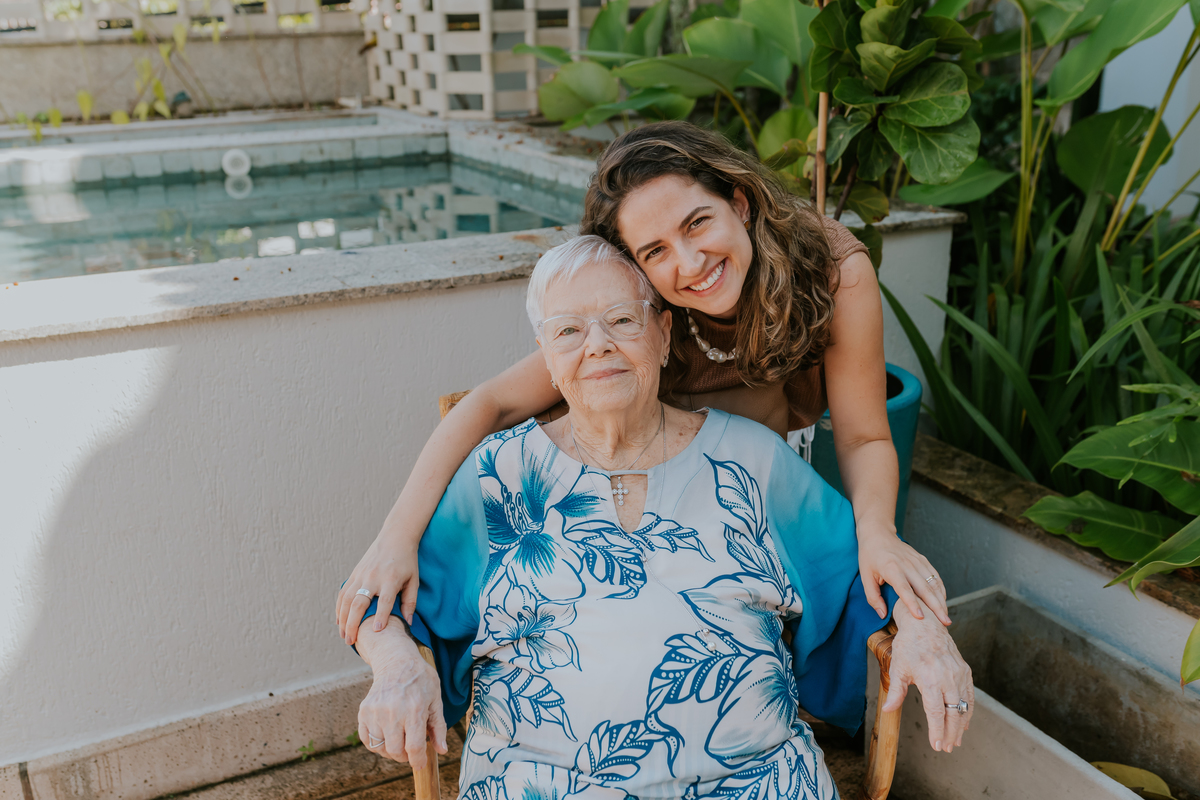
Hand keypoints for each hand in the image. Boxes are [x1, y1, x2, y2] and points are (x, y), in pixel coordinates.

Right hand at [337, 534, 419, 645]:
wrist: (395, 538)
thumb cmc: (407, 561)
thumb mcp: (414, 580)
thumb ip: (410, 601)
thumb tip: (408, 623)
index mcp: (390, 578)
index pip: (385, 600)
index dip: (381, 616)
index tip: (377, 631)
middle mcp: (373, 577)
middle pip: (359, 603)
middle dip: (353, 623)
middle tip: (351, 641)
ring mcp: (361, 575)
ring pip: (347, 600)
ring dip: (343, 619)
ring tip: (344, 636)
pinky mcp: (354, 574)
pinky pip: (343, 593)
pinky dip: (339, 608)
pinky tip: (339, 620)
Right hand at [358, 641, 448, 767]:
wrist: (397, 662)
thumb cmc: (420, 680)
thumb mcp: (436, 700)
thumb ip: (438, 727)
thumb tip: (442, 750)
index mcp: (414, 710)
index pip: (414, 747)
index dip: (418, 760)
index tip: (420, 764)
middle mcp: (392, 712)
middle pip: (395, 751)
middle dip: (405, 757)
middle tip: (410, 750)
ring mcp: (375, 712)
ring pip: (380, 748)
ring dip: (390, 750)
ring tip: (399, 740)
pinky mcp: (364, 712)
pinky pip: (367, 740)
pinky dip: (376, 744)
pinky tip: (386, 736)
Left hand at [859, 527, 950, 624]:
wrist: (878, 533)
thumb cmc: (870, 556)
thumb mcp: (865, 576)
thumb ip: (873, 597)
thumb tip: (882, 615)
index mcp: (891, 569)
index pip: (904, 589)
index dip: (913, 604)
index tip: (921, 617)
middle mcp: (907, 564)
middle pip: (925, 588)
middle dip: (936, 607)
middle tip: (945, 623)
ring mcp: (917, 561)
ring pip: (934, 583)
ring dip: (941, 600)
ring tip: (946, 617)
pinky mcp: (923, 560)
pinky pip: (935, 576)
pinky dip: (941, 590)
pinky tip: (943, 602)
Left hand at [884, 597, 973, 752]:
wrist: (925, 624)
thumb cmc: (908, 646)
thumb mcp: (898, 668)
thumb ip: (895, 692)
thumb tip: (887, 710)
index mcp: (929, 678)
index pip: (936, 712)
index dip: (937, 731)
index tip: (936, 745)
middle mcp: (947, 678)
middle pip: (953, 713)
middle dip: (950, 734)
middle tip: (946, 748)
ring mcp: (958, 674)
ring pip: (964, 707)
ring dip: (961, 726)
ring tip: (955, 741)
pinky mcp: (965, 671)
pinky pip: (970, 696)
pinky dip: (968, 711)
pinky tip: (964, 723)